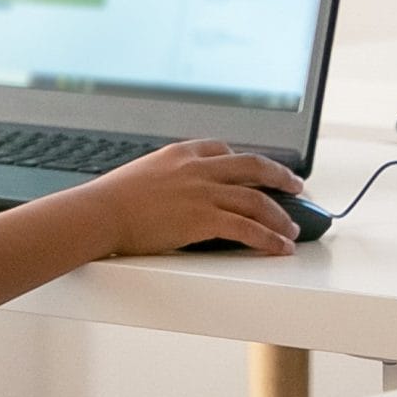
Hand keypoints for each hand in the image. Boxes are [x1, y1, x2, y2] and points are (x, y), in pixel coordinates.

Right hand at [75, 139, 304, 256]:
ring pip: (256, 199)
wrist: (100, 212)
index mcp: (180, 153)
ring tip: (291, 229)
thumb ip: (164, 178)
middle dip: (280, 176)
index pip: (222, 149)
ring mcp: (203, 192)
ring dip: (280, 215)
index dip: (243, 161)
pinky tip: (279, 247)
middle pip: (252, 166)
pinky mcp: (204, 219)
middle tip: (296, 185)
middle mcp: (197, 168)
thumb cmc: (111, 200)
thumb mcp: (141, 174)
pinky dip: (269, 238)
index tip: (254, 169)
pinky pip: (247, 228)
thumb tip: (169, 192)